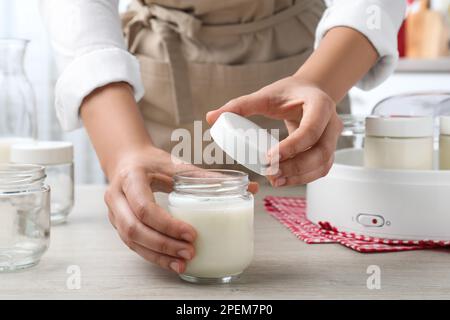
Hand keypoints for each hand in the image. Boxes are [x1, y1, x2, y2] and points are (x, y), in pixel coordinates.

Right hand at [104, 146, 258, 273]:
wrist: (126, 160)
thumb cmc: (153, 162)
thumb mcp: (177, 165)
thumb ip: (210, 177)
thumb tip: (251, 187)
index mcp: (131, 177)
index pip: (144, 206)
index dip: (167, 224)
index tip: (192, 234)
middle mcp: (116, 196)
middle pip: (134, 229)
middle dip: (163, 245)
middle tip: (189, 252)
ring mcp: (113, 212)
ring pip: (131, 241)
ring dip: (158, 256)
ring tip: (183, 264)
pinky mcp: (118, 224)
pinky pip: (132, 245)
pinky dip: (152, 256)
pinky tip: (171, 263)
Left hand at [206, 76, 342, 186]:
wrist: (310, 91)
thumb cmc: (288, 93)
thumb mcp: (266, 95)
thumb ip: (240, 105)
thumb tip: (211, 117)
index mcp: (319, 104)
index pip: (310, 129)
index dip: (292, 146)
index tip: (269, 157)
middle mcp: (332, 122)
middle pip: (320, 152)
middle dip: (295, 167)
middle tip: (270, 174)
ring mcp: (332, 138)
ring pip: (323, 164)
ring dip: (300, 176)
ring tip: (275, 181)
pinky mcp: (328, 149)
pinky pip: (321, 168)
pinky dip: (304, 177)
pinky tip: (285, 180)